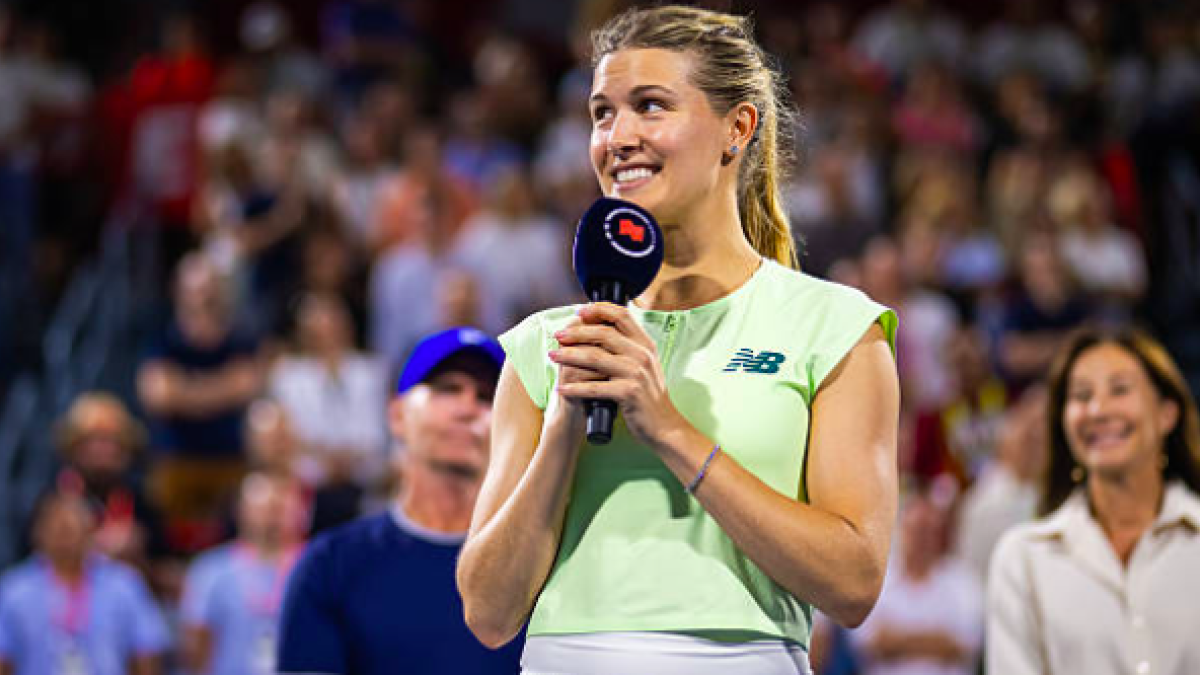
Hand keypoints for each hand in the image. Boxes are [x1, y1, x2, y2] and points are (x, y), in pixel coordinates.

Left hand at [549, 303, 687, 448]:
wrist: (664, 425)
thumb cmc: (649, 396)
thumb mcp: (645, 365)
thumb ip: (629, 348)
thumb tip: (601, 330)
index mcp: (645, 345)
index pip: (622, 315)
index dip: (599, 310)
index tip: (579, 311)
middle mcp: (642, 355)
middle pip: (603, 333)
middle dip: (576, 332)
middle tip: (558, 335)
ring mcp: (636, 373)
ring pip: (595, 357)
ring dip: (569, 356)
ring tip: (553, 356)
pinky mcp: (629, 393)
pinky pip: (594, 387)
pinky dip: (575, 388)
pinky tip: (562, 388)